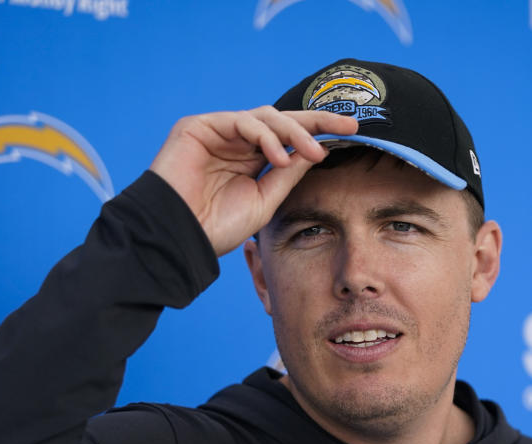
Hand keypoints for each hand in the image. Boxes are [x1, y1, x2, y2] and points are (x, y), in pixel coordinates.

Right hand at [149, 106, 357, 255]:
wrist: (178, 238)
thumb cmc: (217, 227)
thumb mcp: (265, 200)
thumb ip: (288, 174)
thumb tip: (316, 150)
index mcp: (250, 160)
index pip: (289, 139)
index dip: (319, 132)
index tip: (353, 133)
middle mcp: (236, 142)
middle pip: (282, 120)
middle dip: (316, 122)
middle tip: (348, 127)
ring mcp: (217, 132)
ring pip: (266, 117)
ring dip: (294, 132)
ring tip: (312, 153)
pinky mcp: (199, 127)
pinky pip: (241, 121)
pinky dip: (265, 136)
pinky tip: (278, 157)